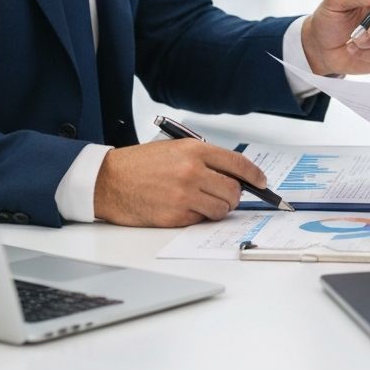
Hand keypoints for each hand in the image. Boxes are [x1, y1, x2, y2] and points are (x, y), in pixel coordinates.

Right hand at [94, 140, 267, 226]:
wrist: (108, 181)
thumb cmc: (140, 164)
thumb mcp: (175, 149)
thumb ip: (205, 158)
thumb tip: (233, 174)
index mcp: (195, 151)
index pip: (238, 164)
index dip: (255, 175)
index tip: (262, 182)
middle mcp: (192, 172)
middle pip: (234, 190)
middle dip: (234, 195)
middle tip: (227, 194)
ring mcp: (184, 196)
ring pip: (221, 209)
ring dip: (218, 208)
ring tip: (204, 201)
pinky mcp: (174, 217)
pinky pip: (201, 220)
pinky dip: (199, 217)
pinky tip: (185, 208)